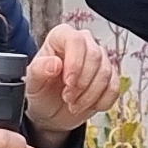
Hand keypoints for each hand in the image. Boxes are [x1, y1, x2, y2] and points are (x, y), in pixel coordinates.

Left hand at [21, 21, 122, 146]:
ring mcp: (99, 58)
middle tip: (67, 98)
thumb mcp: (32, 83)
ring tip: (74, 105)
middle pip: (95, 56)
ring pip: (106, 73)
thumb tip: (54, 63)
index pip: (75, 40)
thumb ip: (38, 70)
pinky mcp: (110, 76)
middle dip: (82, 83)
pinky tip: (88, 106)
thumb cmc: (40, 91)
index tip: (67, 83)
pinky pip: (114, 87)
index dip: (75, 63)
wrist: (50, 110)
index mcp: (61, 37)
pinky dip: (102, 101)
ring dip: (90, 95)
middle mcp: (83, 43)